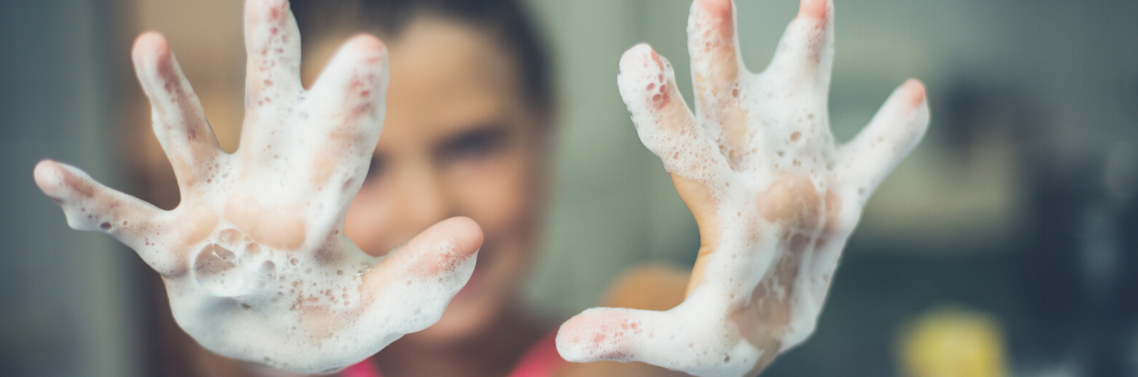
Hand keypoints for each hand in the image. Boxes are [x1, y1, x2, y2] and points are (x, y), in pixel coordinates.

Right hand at [32, 0, 481, 372]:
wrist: (273, 342)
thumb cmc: (328, 319)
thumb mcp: (383, 309)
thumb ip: (424, 277)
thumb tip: (474, 232)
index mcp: (321, 202)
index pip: (343, 147)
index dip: (352, 103)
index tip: (368, 49)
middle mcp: (267, 191)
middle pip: (269, 116)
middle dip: (269, 62)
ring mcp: (215, 212)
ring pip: (191, 144)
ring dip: (169, 99)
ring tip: (151, 45)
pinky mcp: (175, 248)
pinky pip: (128, 221)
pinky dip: (92, 202)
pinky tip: (51, 174)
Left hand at [555, 0, 928, 375]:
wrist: (765, 331)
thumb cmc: (718, 334)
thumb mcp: (677, 343)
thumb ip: (631, 333)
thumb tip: (569, 341)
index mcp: (715, 207)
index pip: (683, 150)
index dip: (661, 109)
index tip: (637, 60)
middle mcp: (752, 176)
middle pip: (731, 105)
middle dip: (720, 52)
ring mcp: (800, 179)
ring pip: (801, 106)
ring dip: (809, 58)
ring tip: (815, 2)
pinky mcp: (844, 200)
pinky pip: (873, 161)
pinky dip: (894, 136)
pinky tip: (915, 94)